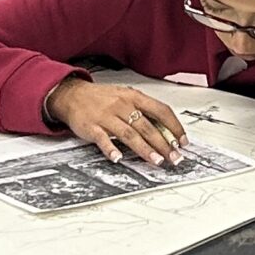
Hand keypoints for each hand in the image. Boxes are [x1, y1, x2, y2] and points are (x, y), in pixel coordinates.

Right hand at [44, 79, 187, 163]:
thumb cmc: (102, 98)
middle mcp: (122, 105)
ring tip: (156, 161)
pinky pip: (103, 139)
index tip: (182, 140)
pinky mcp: (91, 127)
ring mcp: (106, 116)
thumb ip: (143, 111)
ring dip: (144, 149)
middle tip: (174, 157)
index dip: (174, 126)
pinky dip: (110, 149)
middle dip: (163, 143)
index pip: (161, 110)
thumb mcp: (125, 97)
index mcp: (134, 96)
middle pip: (147, 126)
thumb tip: (165, 131)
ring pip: (129, 134)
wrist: (72, 94)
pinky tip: (118, 158)